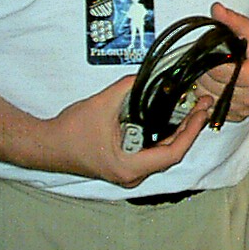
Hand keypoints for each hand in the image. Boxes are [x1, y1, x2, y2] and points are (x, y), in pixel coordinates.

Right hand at [43, 75, 213, 187]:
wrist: (46, 145)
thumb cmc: (71, 131)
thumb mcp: (104, 103)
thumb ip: (130, 87)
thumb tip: (153, 75)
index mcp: (130, 167)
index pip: (173, 153)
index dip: (191, 131)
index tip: (201, 112)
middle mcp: (133, 175)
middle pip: (171, 153)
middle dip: (189, 128)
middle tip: (202, 104)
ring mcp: (129, 172)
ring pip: (163, 153)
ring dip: (178, 131)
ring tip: (192, 108)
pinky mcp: (125, 164)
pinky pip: (152, 151)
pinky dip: (163, 135)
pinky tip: (171, 117)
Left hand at [194, 1, 248, 122]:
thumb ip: (231, 20)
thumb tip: (216, 9)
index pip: (218, 72)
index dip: (208, 61)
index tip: (208, 53)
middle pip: (211, 87)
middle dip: (205, 72)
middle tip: (211, 60)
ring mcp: (247, 108)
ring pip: (209, 98)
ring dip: (205, 85)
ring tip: (214, 72)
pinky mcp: (240, 115)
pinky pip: (214, 108)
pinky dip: (211, 96)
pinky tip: (218, 84)